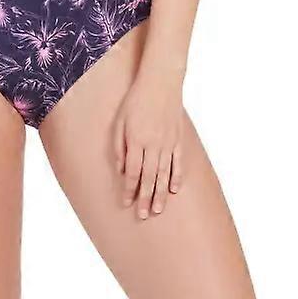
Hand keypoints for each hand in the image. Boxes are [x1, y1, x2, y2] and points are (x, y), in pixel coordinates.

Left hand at [113, 69, 183, 219]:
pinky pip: (178, 162)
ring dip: (160, 194)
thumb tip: (119, 169)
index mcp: (136, 140)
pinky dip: (176, 177)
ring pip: (164, 174)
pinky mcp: (178, 139)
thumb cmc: (136, 99)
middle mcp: (153, 145)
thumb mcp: (120, 120)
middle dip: (144, 198)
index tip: (125, 204)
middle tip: (142, 216)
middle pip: (148, 178)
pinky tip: (174, 190)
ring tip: (157, 210)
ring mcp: (168, 143)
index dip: (128, 189)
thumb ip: (118, 145)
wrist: (161, 82)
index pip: (131, 172)